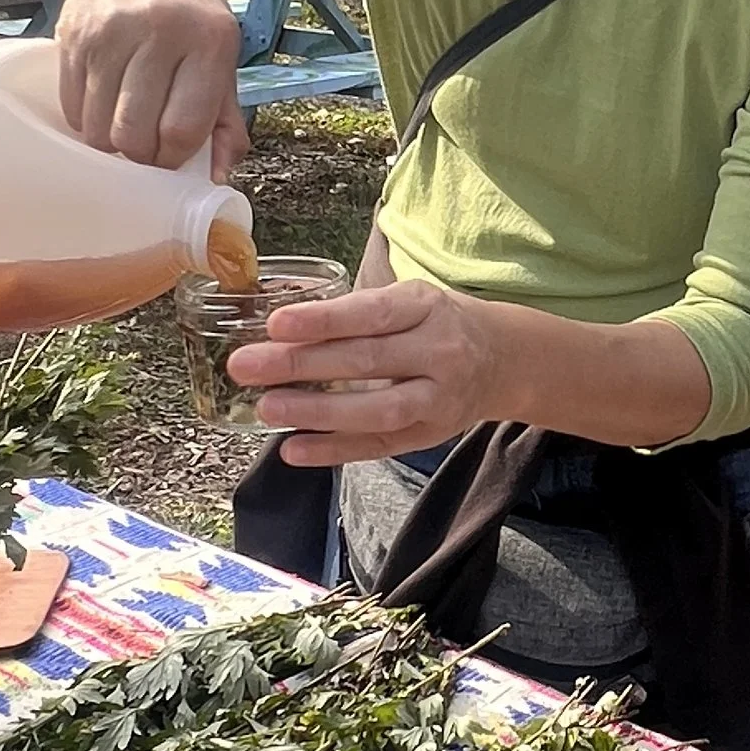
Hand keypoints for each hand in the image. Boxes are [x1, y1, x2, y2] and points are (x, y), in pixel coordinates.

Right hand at [54, 0, 247, 174]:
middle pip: (134, 134)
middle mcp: (159, 31)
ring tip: (124, 124)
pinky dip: (87, 120)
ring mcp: (110, 32)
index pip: (183, 129)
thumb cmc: (188, 16)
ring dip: (110, 142)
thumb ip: (226, 123)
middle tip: (146, 145)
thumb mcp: (221, 59)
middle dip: (140, 155)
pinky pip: (73, 107)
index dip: (174, 158)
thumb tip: (217, 179)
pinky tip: (103, 104)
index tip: (172, 155)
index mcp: (209, 40)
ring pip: (98, 128)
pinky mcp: (73, 36)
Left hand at [229, 281, 500, 460]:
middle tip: (246, 366)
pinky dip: (335, 450)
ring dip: (318, 412)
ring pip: (377, 410)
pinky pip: (380, 445)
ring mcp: (439, 397)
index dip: (324, 320)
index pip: (372, 314)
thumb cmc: (438, 322)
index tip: (275, 324)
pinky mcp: (430, 433)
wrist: (503, 359)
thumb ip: (355, 312)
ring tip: (267, 408)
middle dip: (301, 364)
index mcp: (427, 307)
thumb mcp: (409, 299)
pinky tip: (294, 451)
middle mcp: (439, 352)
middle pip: (366, 361)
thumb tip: (278, 327)